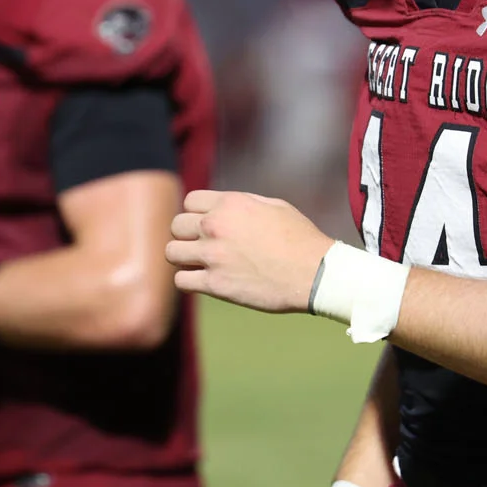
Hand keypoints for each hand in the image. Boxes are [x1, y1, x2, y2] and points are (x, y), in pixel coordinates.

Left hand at [166, 190, 333, 312]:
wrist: (314, 272)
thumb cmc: (300, 238)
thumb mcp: (274, 205)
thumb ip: (243, 203)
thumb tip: (224, 205)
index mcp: (230, 204)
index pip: (189, 201)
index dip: (196, 213)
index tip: (205, 224)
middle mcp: (216, 226)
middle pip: (176, 226)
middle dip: (186, 235)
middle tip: (201, 246)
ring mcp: (213, 256)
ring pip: (172, 252)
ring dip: (183, 258)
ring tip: (198, 264)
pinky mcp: (215, 285)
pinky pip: (181, 280)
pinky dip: (189, 281)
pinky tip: (203, 281)